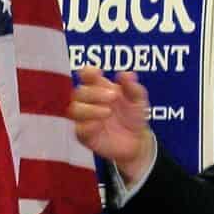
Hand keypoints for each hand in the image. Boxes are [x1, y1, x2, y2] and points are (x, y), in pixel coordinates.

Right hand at [66, 66, 152, 181]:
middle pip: (79, 92)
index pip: (86, 76)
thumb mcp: (138, 100)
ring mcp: (85, 118)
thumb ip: (133, 87)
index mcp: (100, 87)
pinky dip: (87, 125)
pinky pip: (79, 129)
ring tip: (108, 111)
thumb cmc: (134, 115)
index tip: (96, 73)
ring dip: (90, 109)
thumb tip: (126, 74)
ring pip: (74, 109)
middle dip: (94, 93)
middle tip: (113, 97)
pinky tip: (99, 124)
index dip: (87, 72)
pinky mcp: (85, 135)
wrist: (138, 140)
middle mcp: (89, 101)